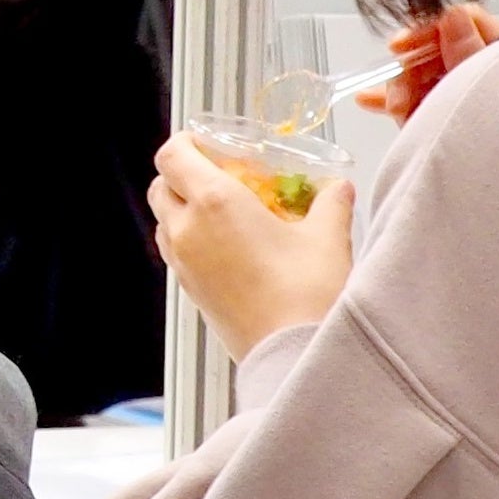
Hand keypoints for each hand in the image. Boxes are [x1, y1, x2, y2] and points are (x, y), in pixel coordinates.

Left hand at [149, 133, 355, 359]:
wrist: (293, 356)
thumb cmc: (307, 297)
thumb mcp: (328, 237)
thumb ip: (330, 203)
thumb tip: (337, 189)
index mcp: (214, 202)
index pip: (172, 155)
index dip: (185, 143)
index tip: (207, 143)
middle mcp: (188, 230)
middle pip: (162, 185)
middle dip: (185, 175)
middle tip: (222, 174)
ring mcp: (184, 263)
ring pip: (164, 220)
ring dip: (185, 207)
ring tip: (227, 211)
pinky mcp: (190, 291)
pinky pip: (176, 251)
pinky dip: (191, 238)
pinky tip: (231, 246)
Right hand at [364, 5, 498, 120]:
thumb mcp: (486, 84)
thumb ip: (468, 51)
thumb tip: (452, 15)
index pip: (460, 21)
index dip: (428, 29)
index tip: (402, 46)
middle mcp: (480, 69)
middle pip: (434, 50)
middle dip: (410, 68)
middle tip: (402, 90)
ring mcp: (461, 93)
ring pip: (420, 77)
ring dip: (399, 89)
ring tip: (395, 108)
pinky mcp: (444, 115)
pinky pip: (414, 100)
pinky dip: (392, 100)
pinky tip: (370, 100)